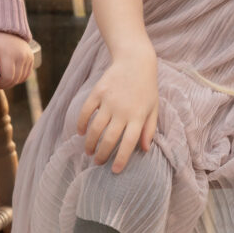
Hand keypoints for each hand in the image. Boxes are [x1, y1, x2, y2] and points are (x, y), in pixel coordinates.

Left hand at [0, 32, 33, 89]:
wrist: (6, 30)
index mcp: (9, 54)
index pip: (7, 78)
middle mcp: (21, 56)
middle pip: (15, 80)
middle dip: (4, 83)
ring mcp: (28, 57)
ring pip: (21, 79)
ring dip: (12, 81)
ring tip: (3, 76)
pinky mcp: (31, 58)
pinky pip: (27, 74)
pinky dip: (19, 77)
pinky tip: (11, 74)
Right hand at [76, 50, 158, 173]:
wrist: (135, 61)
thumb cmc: (147, 87)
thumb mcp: (154, 108)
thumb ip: (150, 129)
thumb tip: (144, 149)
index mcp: (138, 116)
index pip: (129, 143)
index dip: (121, 159)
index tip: (115, 171)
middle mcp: (123, 111)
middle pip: (109, 139)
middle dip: (102, 155)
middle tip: (98, 163)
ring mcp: (109, 101)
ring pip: (95, 128)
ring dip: (89, 143)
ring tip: (89, 151)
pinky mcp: (97, 92)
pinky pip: (85, 112)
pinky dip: (80, 124)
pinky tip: (80, 133)